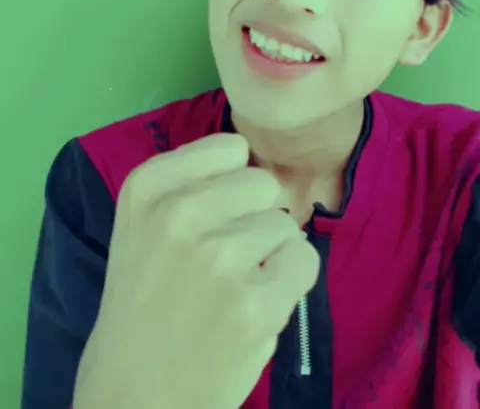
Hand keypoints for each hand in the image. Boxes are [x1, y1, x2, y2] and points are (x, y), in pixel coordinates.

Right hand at [73, 133, 319, 408]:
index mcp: (147, 188)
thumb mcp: (143, 225)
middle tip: (223, 258)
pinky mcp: (254, 303)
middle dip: (253, 217)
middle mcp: (179, 212)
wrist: (132, 391)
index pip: (231, 148)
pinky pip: (305, 259)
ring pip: (285, 223)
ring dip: (270, 254)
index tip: (210, 216)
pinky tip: (256, 305)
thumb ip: (193, 185)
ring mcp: (219, 257)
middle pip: (262, 183)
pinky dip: (290, 281)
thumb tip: (264, 169)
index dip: (231, 184)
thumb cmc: (143, 302)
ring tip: (233, 288)